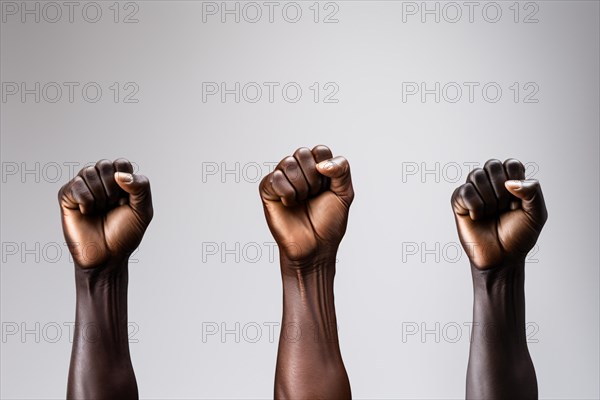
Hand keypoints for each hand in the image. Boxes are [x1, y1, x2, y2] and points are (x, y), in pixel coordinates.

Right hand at [59, 159, 152, 267]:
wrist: (107, 256)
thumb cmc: (125, 233)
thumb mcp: (143, 210)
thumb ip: (141, 187)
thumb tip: (119, 174)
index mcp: (119, 181)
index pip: (121, 163)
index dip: (126, 181)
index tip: (125, 201)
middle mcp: (100, 180)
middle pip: (105, 165)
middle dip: (112, 189)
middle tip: (111, 206)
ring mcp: (82, 186)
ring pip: (89, 172)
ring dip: (100, 196)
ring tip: (100, 210)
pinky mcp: (67, 195)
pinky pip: (76, 185)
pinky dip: (86, 201)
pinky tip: (87, 212)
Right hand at [259, 145, 353, 265]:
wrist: (315, 247)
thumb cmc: (328, 222)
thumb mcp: (344, 193)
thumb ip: (342, 170)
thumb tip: (321, 164)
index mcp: (316, 167)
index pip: (320, 150)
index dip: (327, 170)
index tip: (327, 188)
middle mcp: (298, 170)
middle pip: (302, 153)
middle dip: (313, 178)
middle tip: (313, 196)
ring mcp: (281, 178)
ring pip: (288, 163)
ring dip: (301, 187)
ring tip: (302, 201)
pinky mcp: (267, 189)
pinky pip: (276, 178)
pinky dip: (287, 193)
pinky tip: (289, 204)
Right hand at [451, 159, 546, 269]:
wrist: (502, 258)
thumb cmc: (519, 236)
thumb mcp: (537, 214)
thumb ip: (533, 191)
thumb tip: (509, 183)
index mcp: (510, 181)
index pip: (511, 164)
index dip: (516, 182)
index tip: (517, 203)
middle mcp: (490, 183)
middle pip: (492, 165)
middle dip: (501, 189)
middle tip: (503, 209)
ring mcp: (474, 191)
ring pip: (476, 175)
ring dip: (488, 199)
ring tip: (491, 214)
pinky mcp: (458, 201)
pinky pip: (464, 191)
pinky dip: (475, 206)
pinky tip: (478, 217)